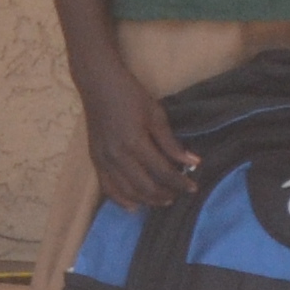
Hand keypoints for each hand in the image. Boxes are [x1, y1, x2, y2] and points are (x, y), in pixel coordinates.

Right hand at [77, 60, 201, 212]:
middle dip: (165, 194)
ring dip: (146, 200)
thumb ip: (171, 142)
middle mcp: (118, 156)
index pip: (163, 172)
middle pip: (145, 187)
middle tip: (179, 195)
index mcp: (135, 142)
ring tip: (162, 200)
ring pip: (127, 192)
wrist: (98, 84)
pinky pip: (107, 188)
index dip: (180, 182)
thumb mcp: (155, 114)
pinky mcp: (95, 160)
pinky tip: (134, 206)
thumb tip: (194, 162)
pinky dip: (121, 200)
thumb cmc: (130, 95)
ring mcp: (104, 160)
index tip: (193, 187)